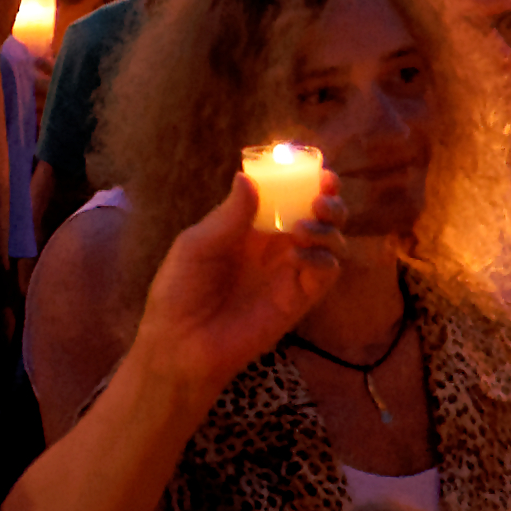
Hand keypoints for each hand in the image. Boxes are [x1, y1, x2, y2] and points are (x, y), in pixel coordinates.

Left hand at [131, 172, 345, 403]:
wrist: (182, 341)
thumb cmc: (180, 290)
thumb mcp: (197, 246)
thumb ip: (228, 215)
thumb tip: (247, 177)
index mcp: (248, 226)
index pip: (285, 196)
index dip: (304, 181)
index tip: (315, 169)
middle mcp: (275, 245)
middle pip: (317, 214)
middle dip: (328, 200)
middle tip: (323, 195)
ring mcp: (290, 270)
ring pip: (330, 239)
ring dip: (327, 226)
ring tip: (303, 226)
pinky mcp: (300, 297)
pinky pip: (327, 271)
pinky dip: (323, 256)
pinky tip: (300, 253)